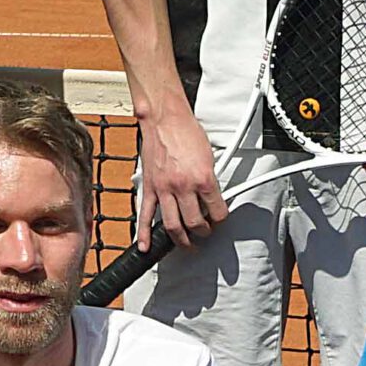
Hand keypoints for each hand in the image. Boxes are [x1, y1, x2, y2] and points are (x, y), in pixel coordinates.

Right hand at [137, 108, 226, 247]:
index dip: (221, 219)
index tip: (219, 221)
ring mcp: (165, 189)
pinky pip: (145, 214)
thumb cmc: (186, 131)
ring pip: (173, 225)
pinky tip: (145, 246)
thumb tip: (212, 196)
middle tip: (205, 234)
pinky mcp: (150, 187)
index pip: (217, 211)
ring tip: (187, 245)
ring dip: (181, 240)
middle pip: (195, 223)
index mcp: (203, 179)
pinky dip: (144, 233)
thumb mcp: (209, 156)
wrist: (165, 118)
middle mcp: (184, 186)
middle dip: (203, 233)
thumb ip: (209, 180)